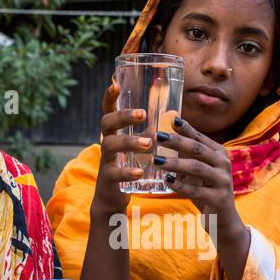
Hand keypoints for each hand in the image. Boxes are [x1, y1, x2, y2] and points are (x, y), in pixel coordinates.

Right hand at [92, 80, 151, 214]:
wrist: (114, 197)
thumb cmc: (129, 165)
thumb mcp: (139, 145)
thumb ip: (152, 130)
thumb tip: (173, 112)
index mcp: (115, 132)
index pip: (108, 109)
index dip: (109, 96)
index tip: (115, 82)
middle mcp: (107, 142)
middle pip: (106, 122)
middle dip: (123, 116)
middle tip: (142, 114)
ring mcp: (106, 160)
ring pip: (110, 145)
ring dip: (129, 142)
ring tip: (148, 143)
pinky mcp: (108, 179)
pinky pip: (115, 173)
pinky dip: (127, 172)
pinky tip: (140, 171)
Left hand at [152, 119, 240, 236]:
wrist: (224, 221)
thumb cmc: (207, 192)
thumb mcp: (199, 172)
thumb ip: (187, 155)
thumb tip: (166, 135)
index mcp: (220, 154)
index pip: (200, 138)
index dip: (186, 129)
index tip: (171, 119)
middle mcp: (224, 165)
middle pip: (198, 150)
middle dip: (177, 142)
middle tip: (157, 136)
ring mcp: (223, 182)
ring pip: (196, 168)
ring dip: (174, 163)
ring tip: (155, 160)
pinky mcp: (219, 199)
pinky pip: (196, 190)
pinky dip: (180, 185)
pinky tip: (166, 180)